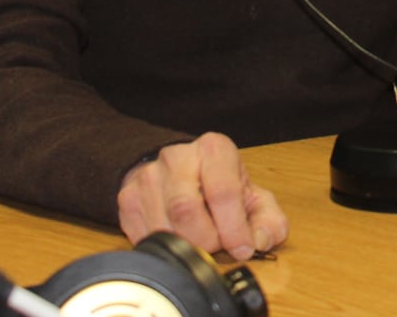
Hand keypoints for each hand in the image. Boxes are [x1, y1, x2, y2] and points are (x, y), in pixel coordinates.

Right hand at [116, 133, 287, 261]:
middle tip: (217, 246)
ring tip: (199, 239)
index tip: (242, 248)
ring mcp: (148, 175)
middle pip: (186, 210)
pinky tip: (177, 236)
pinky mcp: (127, 196)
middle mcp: (178, 156)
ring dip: (184, 245)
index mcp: (214, 149)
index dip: (233, 228)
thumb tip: (260, 241)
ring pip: (161, 226)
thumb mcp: (254, 198)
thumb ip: (268, 221)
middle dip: (206, 240)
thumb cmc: (222, 186)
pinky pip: (142, 234)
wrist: (182, 172)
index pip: (222, 191)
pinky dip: (162, 247)